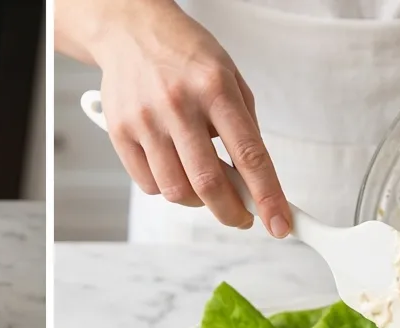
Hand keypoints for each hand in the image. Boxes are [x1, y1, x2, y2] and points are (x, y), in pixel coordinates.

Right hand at [87, 1, 289, 235]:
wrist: (131, 30)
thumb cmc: (185, 55)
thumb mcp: (228, 76)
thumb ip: (243, 124)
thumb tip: (254, 178)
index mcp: (215, 88)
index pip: (249, 154)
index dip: (267, 196)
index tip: (279, 224)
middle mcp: (179, 104)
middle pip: (209, 182)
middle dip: (232, 212)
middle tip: (242, 218)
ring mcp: (146, 120)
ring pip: (176, 190)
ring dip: (197, 201)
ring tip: (203, 185)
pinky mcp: (120, 132)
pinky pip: (149, 184)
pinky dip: (167, 189)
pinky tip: (174, 169)